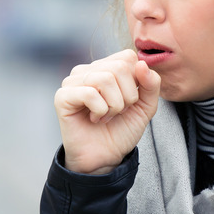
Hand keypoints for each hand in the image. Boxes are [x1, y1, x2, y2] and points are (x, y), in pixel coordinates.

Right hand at [54, 49, 160, 174]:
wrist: (105, 157)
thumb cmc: (122, 129)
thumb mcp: (146, 106)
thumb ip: (151, 84)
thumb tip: (142, 64)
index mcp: (106, 67)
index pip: (128, 57)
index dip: (136, 81)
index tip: (130, 100)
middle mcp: (88, 70)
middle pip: (119, 67)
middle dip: (127, 96)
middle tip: (118, 111)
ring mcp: (73, 81)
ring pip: (105, 79)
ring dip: (114, 105)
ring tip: (107, 116)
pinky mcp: (62, 96)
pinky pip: (89, 93)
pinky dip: (100, 110)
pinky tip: (95, 119)